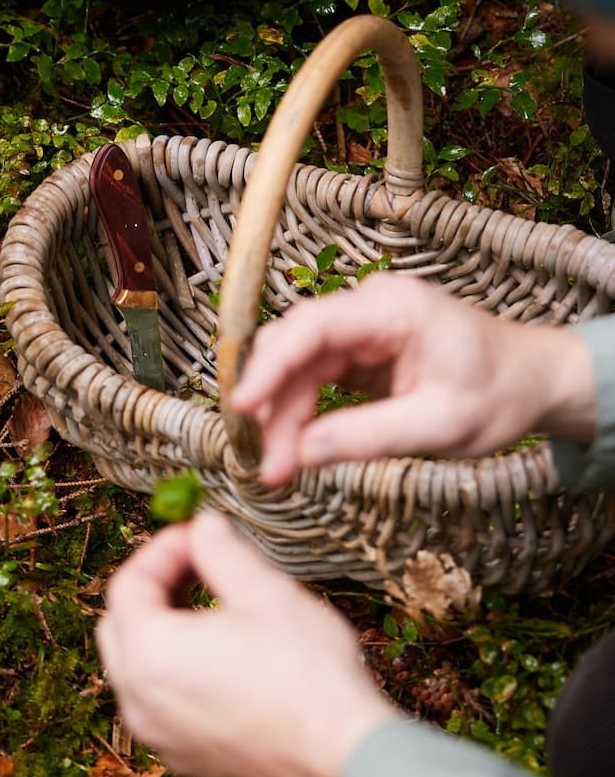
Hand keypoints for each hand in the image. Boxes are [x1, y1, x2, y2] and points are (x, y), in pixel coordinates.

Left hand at [97, 512, 394, 776]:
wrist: (344, 757)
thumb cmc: (306, 673)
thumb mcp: (263, 589)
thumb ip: (220, 548)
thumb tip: (203, 525)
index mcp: (150, 655)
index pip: (127, 584)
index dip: (160, 548)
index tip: (197, 532)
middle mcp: (140, 702)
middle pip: (118, 626)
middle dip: (153, 586)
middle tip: (196, 562)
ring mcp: (161, 736)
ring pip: (136, 668)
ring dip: (162, 628)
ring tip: (210, 604)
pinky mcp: (187, 758)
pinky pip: (160, 703)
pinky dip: (175, 670)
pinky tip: (221, 654)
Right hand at [231, 276, 597, 484]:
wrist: (532, 380)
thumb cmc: (498, 395)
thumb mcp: (440, 426)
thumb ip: (368, 437)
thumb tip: (300, 453)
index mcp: (393, 308)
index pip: (312, 326)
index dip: (270, 364)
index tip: (242, 406)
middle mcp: (369, 307)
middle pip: (296, 346)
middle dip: (273, 402)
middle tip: (265, 463)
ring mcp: (362, 326)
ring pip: (298, 365)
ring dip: (283, 414)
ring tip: (278, 469)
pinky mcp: (360, 350)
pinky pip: (314, 376)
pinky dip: (300, 412)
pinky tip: (293, 449)